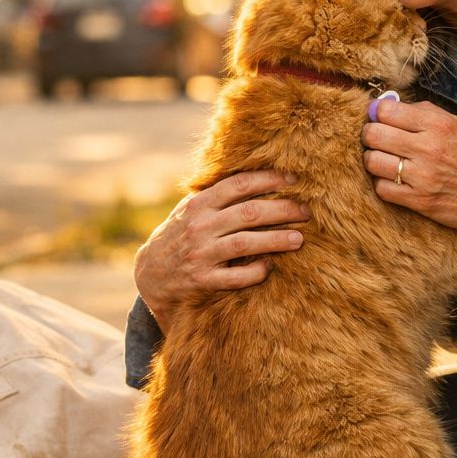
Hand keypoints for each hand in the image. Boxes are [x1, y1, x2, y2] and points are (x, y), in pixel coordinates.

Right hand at [133, 170, 308, 332]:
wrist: (150, 274)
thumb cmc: (180, 235)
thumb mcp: (191, 210)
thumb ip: (217, 196)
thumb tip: (258, 177)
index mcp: (199, 204)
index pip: (238, 184)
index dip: (268, 179)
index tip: (293, 179)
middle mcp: (200, 226)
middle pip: (249, 213)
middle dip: (282, 209)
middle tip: (306, 211)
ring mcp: (201, 254)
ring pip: (246, 243)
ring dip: (276, 240)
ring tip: (299, 239)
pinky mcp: (203, 280)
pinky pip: (236, 277)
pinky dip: (256, 272)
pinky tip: (270, 267)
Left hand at [360, 100, 456, 233]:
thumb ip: (426, 113)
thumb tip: (391, 105)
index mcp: (439, 125)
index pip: (387, 111)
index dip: (377, 112)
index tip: (379, 116)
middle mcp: (428, 149)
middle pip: (374, 134)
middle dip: (370, 134)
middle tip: (376, 138)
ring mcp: (422, 177)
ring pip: (373, 162)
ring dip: (373, 159)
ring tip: (383, 159)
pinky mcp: (419, 201)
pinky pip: (382, 188)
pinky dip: (383, 183)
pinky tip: (394, 180)